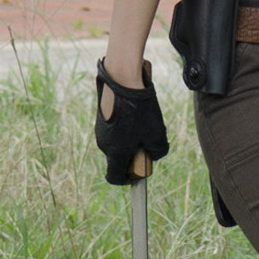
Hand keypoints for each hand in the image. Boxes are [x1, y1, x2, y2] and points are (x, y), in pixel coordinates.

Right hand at [95, 59, 167, 184]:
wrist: (122, 78)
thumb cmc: (140, 109)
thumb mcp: (157, 135)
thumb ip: (157, 152)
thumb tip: (153, 154)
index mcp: (114, 153)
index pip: (115, 178)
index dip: (127, 180)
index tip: (138, 173)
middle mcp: (104, 144)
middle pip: (118, 158)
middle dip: (133, 154)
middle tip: (147, 141)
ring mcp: (101, 129)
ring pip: (117, 141)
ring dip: (130, 138)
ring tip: (144, 122)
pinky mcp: (101, 116)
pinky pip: (115, 128)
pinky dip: (125, 125)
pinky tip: (136, 111)